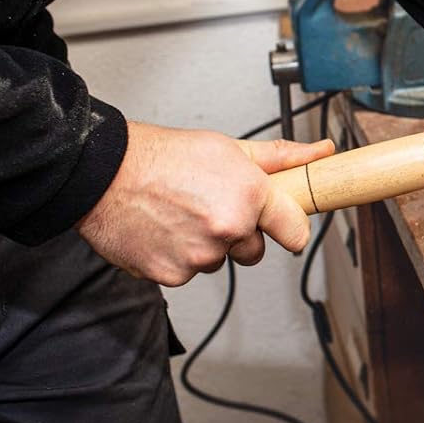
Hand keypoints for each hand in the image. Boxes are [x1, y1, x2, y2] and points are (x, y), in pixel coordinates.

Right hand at [77, 122, 335, 286]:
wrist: (102, 174)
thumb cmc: (164, 156)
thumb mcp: (230, 148)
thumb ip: (281, 157)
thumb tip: (321, 152)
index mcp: (250, 196)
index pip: (296, 231)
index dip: (290, 229)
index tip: (285, 228)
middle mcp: (229, 228)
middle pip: (254, 250)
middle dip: (239, 234)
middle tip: (210, 207)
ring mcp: (200, 255)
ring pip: (219, 260)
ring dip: (205, 245)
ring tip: (180, 214)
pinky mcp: (172, 275)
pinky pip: (187, 272)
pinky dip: (177, 257)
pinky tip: (163, 230)